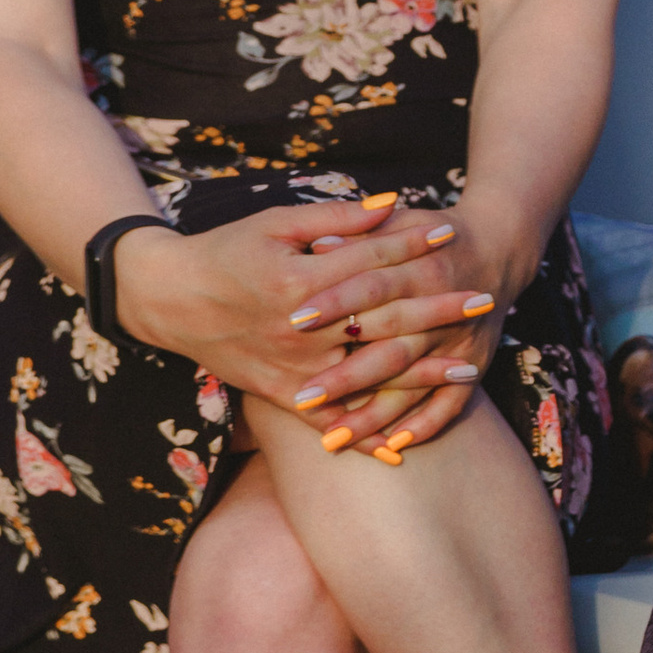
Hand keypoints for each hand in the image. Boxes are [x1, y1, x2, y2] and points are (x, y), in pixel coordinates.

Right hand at [112, 194, 505, 451]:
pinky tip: (405, 446)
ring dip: (421, 375)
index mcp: (299, 280)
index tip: (455, 236)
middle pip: (382, 319)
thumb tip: (391, 206)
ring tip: (468, 368)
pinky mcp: (281, 395)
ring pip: (367, 375)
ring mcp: (293, 368)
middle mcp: (300, 329)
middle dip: (437, 310)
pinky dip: (367, 436)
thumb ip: (336, 220)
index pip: (371, 261)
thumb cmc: (225, 251)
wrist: (168, 299)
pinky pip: (331, 422)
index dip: (414, 246)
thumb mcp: (275, 223)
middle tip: (485, 301)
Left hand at [288, 189, 531, 458]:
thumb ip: (359, 235)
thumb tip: (316, 246)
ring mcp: (460, 343)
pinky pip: (452, 404)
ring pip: (414, 385)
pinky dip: (425, 425)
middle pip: (390, 347)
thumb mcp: (397, 222)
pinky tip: (391, 446)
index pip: (373, 288)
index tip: (295, 320)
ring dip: (375, 415)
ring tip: (333, 439)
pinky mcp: (475, 365)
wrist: (497, 247)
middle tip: (303, 398)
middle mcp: (444, 310)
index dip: (336, 302)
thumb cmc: (429, 235)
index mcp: (422, 268)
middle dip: (346, 376)